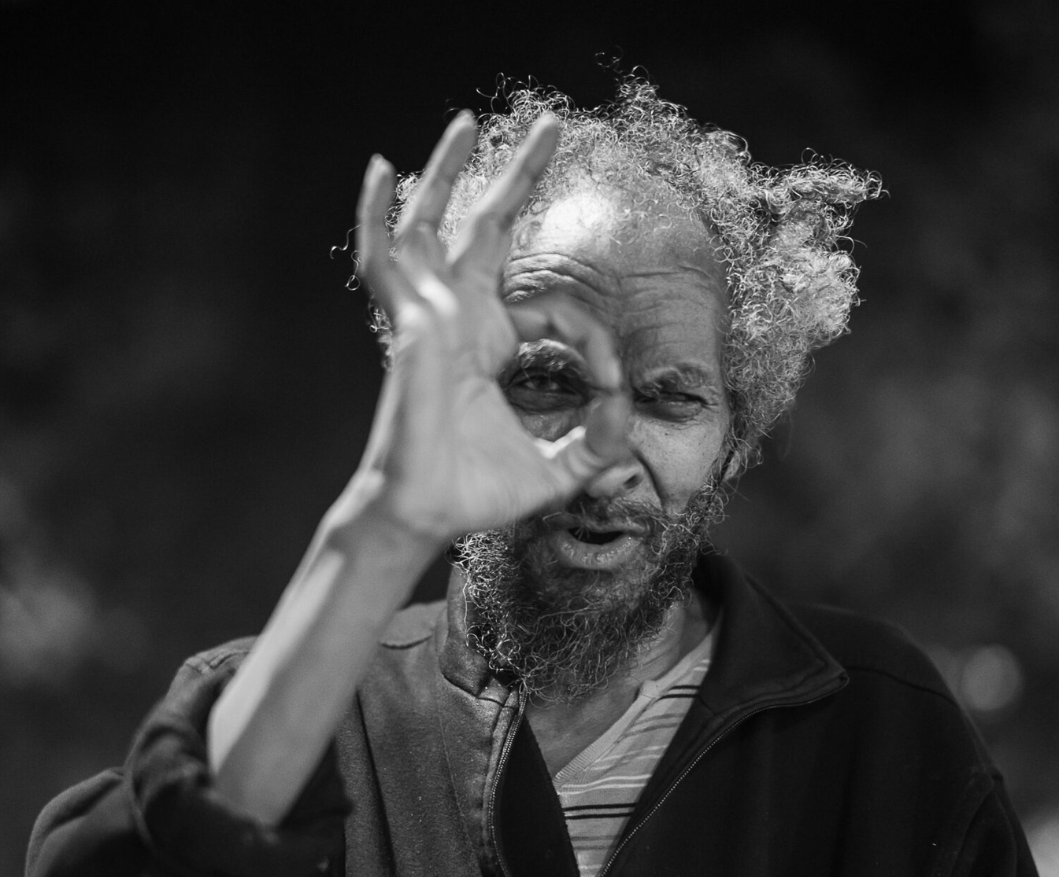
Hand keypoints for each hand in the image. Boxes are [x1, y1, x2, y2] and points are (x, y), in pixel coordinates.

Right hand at [350, 110, 630, 544]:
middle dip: (520, 176)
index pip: (554, 311)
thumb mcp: (559, 469)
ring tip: (467, 122)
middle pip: (488, 229)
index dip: (594, 340)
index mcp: (491, 347)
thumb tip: (624, 408)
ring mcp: (430, 318)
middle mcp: (459, 321)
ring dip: (449, 172)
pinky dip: (376, 216)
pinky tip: (381, 171)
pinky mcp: (412, 326)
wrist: (430, 515)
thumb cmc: (479, 493)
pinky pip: (383, 261)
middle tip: (554, 125)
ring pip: (431, 226)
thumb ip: (600, 443)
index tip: (612, 385)